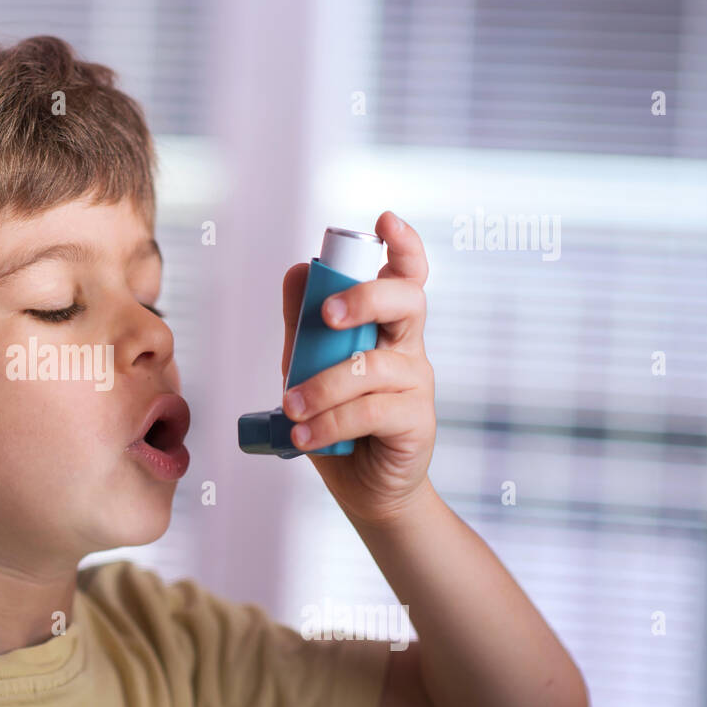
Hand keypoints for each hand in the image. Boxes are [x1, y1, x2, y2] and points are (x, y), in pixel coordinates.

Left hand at [280, 211, 436, 525]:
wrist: (363, 486)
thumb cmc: (337, 418)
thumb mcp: (309, 365)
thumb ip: (303, 323)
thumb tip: (295, 270)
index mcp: (386, 325)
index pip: (407, 275)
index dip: (404, 245)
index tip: (385, 220)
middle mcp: (408, 346)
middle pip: (406, 301)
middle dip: (366, 298)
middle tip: (327, 316)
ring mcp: (416, 382)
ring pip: (371, 366)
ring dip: (322, 386)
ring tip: (290, 409)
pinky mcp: (417, 421)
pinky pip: (370, 411)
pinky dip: (329, 421)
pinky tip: (304, 434)